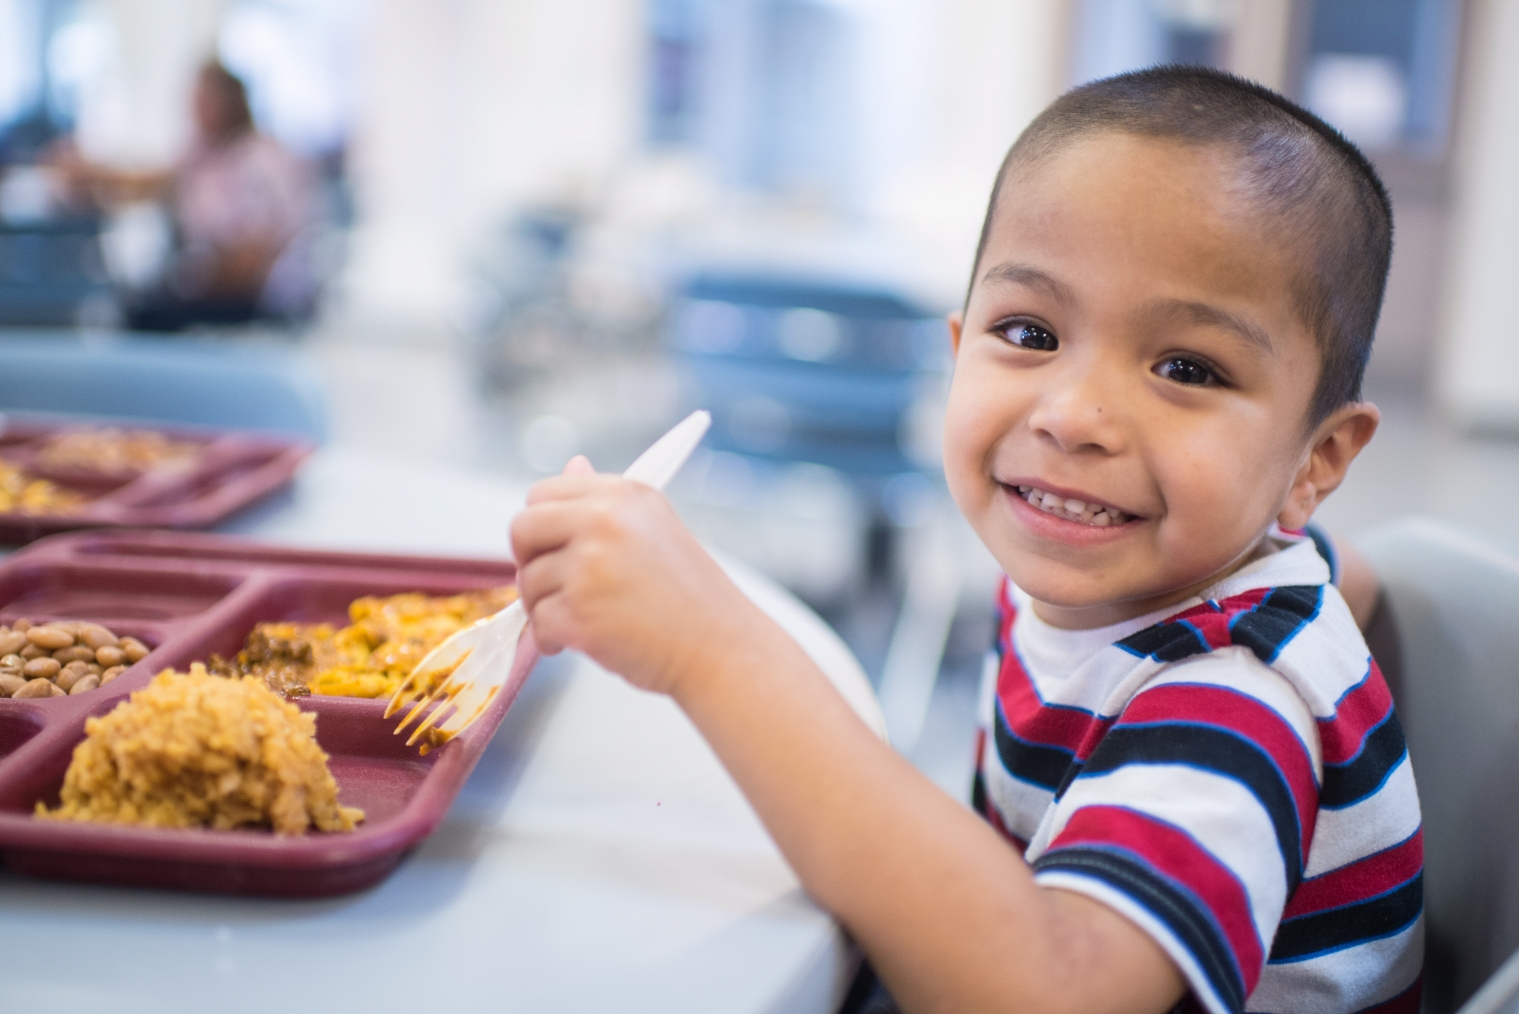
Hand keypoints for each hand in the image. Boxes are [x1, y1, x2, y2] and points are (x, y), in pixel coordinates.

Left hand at [510, 455, 754, 695]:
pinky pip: (537, 623)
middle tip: (556, 585)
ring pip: (528, 582)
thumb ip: (606, 502)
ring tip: (590, 618)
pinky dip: (554, 639)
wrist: (720, 647)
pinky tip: (586, 640)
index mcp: (623, 495)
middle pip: (522, 528)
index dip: (543, 525)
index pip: (545, 492)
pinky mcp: (578, 612)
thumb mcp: (654, 527)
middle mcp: (603, 521)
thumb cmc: (691, 597)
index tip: (556, 547)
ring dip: (547, 607)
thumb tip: (573, 464)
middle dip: (529, 561)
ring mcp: (588, 566)